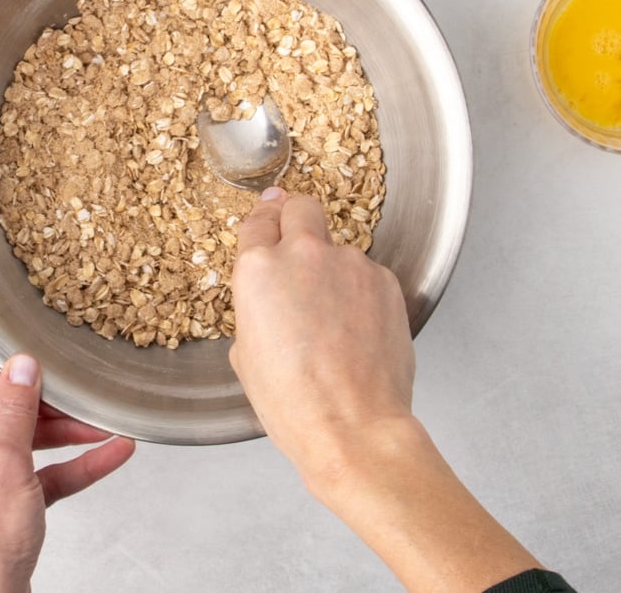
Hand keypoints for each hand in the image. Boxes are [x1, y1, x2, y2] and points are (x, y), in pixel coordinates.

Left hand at [0, 303, 134, 592]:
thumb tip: (22, 366)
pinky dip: (71, 462)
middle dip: (35, 395)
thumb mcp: (6, 470)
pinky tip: (110, 452)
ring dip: (62, 429)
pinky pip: (38, 470)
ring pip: (19, 434)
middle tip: (65, 386)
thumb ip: (17, 412)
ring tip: (100, 422)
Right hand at [229, 187, 414, 480]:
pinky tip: (357, 328)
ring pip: (338, 248)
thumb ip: (256, 306)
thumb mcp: (246, 352)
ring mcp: (350, 264)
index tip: (268, 217)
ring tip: (334, 317)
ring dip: (332, 268)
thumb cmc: (291, 400)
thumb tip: (272, 299)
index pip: (258, 221)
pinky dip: (360, 291)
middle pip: (301, 206)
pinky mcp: (385, 280)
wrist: (352, 425)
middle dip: (296, 217)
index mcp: (259, 269)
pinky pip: (367, 274)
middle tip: (297, 238)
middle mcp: (304, 254)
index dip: (263, 220)